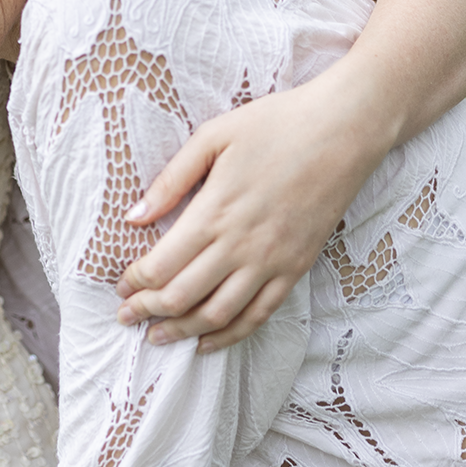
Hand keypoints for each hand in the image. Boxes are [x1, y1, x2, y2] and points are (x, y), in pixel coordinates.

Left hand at [117, 70, 390, 349]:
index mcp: (214, 211)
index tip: (121, 287)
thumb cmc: (276, 124)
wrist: (344, 130)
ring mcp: (272, 261)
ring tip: (158, 337)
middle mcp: (240, 245)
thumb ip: (171, 180)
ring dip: (183, 331)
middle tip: (126, 318)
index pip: (161, 265)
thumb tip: (133, 216)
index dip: (135, 282)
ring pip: (218, 315)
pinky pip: (260, 314)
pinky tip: (208, 342)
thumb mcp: (213, 136)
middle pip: (182, 296)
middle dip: (148, 312)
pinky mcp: (297, 267)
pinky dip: (230, 335)